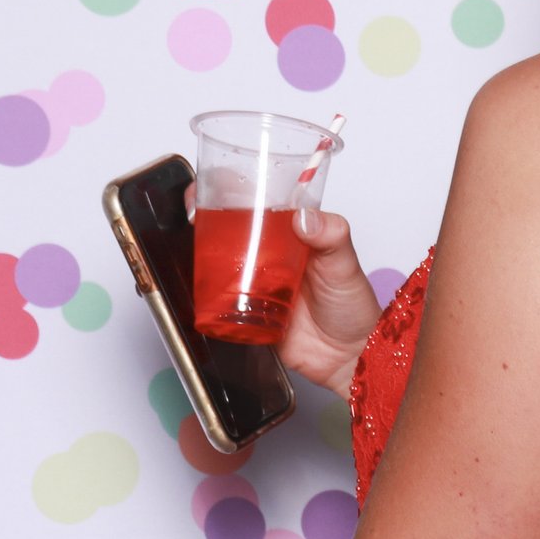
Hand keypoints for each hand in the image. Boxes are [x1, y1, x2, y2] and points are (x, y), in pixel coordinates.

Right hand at [191, 179, 380, 398]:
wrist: (347, 357)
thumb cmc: (353, 307)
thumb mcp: (345, 265)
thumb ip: (332, 237)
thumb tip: (304, 217)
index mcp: (293, 236)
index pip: (262, 205)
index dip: (236, 191)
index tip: (215, 182)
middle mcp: (270, 257)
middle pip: (232, 231)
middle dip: (207, 218)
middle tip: (193, 212)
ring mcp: (255, 285)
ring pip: (219, 263)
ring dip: (199, 252)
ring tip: (186, 242)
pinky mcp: (245, 314)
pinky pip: (217, 301)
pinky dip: (202, 292)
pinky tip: (192, 284)